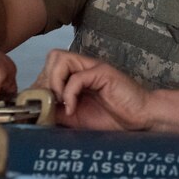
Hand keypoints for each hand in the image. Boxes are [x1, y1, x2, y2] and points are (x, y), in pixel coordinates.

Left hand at [31, 50, 152, 130]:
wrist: (142, 120)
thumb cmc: (114, 118)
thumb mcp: (76, 119)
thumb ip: (57, 112)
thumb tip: (35, 112)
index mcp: (76, 76)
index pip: (48, 68)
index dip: (40, 85)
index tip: (39, 107)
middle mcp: (83, 68)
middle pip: (52, 59)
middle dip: (45, 83)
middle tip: (49, 105)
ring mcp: (93, 68)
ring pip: (60, 59)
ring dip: (54, 81)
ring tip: (60, 102)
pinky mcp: (103, 73)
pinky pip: (76, 76)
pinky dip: (69, 93)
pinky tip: (72, 109)